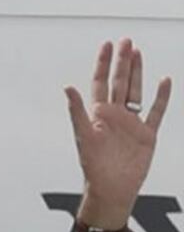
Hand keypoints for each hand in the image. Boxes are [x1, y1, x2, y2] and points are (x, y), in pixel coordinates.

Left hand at [66, 38, 171, 227]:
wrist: (112, 190)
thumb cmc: (94, 168)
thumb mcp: (84, 137)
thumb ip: (77, 111)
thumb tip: (67, 88)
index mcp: (99, 116)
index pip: (100, 83)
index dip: (103, 64)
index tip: (106, 45)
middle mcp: (115, 116)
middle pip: (119, 82)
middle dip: (122, 62)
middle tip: (125, 41)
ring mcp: (131, 124)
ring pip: (135, 92)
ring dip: (137, 73)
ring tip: (138, 54)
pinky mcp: (146, 134)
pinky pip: (155, 111)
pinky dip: (161, 96)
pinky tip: (164, 81)